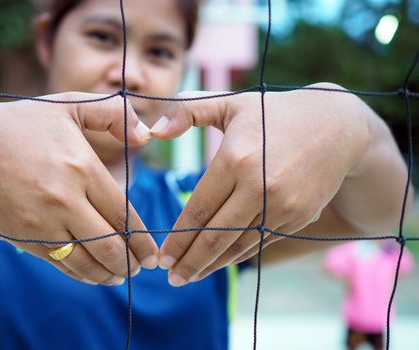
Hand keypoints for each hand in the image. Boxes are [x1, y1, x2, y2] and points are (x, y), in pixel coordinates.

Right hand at [0, 93, 157, 285]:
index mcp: (82, 167)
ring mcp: (42, 221)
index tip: (153, 253)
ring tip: (120, 276)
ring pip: (86, 261)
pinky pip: (59, 263)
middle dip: (131, 263)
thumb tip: (145, 136)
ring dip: (108, 274)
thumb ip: (112, 114)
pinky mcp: (22, 236)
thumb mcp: (68, 106)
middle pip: (109, 245)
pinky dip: (80, 274)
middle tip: (142, 268)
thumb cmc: (19, 124)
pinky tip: (92, 275)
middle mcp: (65, 199)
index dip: (142, 239)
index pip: (123, 214)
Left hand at [152, 83, 369, 285]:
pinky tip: (220, 262)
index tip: (160, 257)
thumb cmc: (274, 112)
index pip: (198, 210)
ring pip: (239, 245)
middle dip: (189, 261)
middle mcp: (259, 186)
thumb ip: (187, 111)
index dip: (177, 238)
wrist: (338, 126)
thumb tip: (154, 132)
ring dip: (212, 265)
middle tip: (171, 278)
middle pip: (216, 236)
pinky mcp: (298, 216)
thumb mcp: (230, 103)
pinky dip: (238, 256)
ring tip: (190, 277)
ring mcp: (282, 205)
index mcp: (236, 159)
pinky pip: (260, 242)